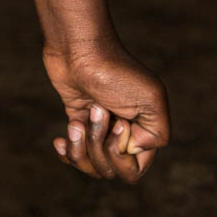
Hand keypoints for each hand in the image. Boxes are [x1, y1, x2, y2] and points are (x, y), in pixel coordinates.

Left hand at [43, 37, 169, 182]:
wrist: (78, 46)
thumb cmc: (114, 70)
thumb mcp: (150, 98)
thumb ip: (157, 133)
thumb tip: (132, 151)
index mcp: (144, 129)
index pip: (134, 169)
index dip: (121, 155)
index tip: (118, 122)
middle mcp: (123, 132)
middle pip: (110, 170)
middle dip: (98, 146)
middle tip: (96, 110)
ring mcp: (99, 128)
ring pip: (91, 166)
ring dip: (81, 147)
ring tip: (76, 122)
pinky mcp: (77, 120)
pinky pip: (74, 154)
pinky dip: (67, 152)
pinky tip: (60, 140)